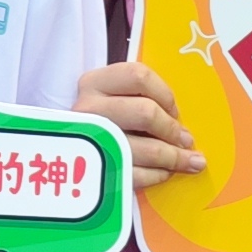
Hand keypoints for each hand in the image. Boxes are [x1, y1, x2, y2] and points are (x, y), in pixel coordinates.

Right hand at [74, 62, 201, 187]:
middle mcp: (89, 109)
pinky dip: (158, 175)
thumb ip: (139, 98)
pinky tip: (165, 173)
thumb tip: (182, 124)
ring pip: (149, 148)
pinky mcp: (97, 172)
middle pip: (146, 112)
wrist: (60, 151)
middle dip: (172, 129)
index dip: (164, 93)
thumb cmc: (97, 121)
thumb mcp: (109, 98)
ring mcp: (93, 142)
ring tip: (190, 161)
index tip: (173, 109)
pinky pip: (139, 175)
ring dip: (176, 157)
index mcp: (94, 83)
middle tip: (186, 139)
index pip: (138, 76)